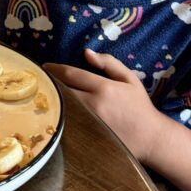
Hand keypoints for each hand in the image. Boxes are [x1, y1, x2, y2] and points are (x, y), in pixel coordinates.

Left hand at [44, 49, 167, 162]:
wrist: (151, 138)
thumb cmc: (140, 106)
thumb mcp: (129, 79)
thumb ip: (109, 63)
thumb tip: (86, 53)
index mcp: (104, 88)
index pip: (72, 74)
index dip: (55, 69)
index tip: (45, 67)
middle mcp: (94, 104)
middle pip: (62, 91)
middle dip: (49, 83)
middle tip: (39, 79)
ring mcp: (89, 123)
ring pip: (62, 108)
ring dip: (51, 100)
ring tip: (41, 94)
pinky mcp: (87, 137)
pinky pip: (66, 124)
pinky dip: (58, 116)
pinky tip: (51, 112)